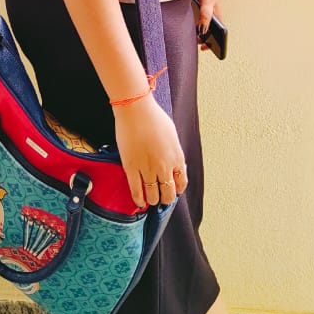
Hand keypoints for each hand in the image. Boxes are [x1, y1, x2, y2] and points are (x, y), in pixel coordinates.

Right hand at [113, 95, 187, 209]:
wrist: (136, 110)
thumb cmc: (154, 117)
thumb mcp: (172, 135)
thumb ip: (174, 151)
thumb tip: (173, 163)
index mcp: (177, 157)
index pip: (182, 183)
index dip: (177, 190)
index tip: (173, 190)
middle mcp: (165, 166)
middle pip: (168, 193)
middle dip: (166, 198)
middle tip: (161, 198)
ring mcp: (148, 169)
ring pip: (153, 196)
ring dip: (153, 200)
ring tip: (150, 200)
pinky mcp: (131, 168)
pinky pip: (136, 191)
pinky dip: (138, 200)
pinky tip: (139, 203)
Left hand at [193, 0, 221, 48]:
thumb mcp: (207, 0)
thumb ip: (206, 15)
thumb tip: (203, 30)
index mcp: (216, 9)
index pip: (217, 28)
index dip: (213, 39)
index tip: (205, 48)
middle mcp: (210, 7)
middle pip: (208, 24)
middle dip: (204, 34)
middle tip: (196, 43)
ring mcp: (202, 2)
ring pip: (201, 18)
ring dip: (197, 26)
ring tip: (190, 34)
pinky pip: (193, 11)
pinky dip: (190, 17)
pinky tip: (183, 19)